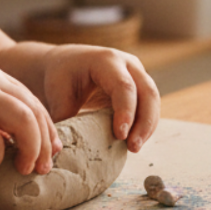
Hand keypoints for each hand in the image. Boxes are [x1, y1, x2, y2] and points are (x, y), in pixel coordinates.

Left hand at [38, 44, 159, 151]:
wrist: (66, 63)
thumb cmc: (60, 78)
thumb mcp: (57, 95)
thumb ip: (64, 119)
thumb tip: (65, 148)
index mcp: (106, 60)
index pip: (124, 86)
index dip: (126, 111)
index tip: (120, 136)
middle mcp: (127, 63)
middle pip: (147, 92)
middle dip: (144, 122)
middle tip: (133, 147)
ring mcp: (137, 73)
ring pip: (153, 100)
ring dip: (147, 126)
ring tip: (134, 148)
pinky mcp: (139, 85)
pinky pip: (150, 105)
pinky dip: (145, 124)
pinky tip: (134, 140)